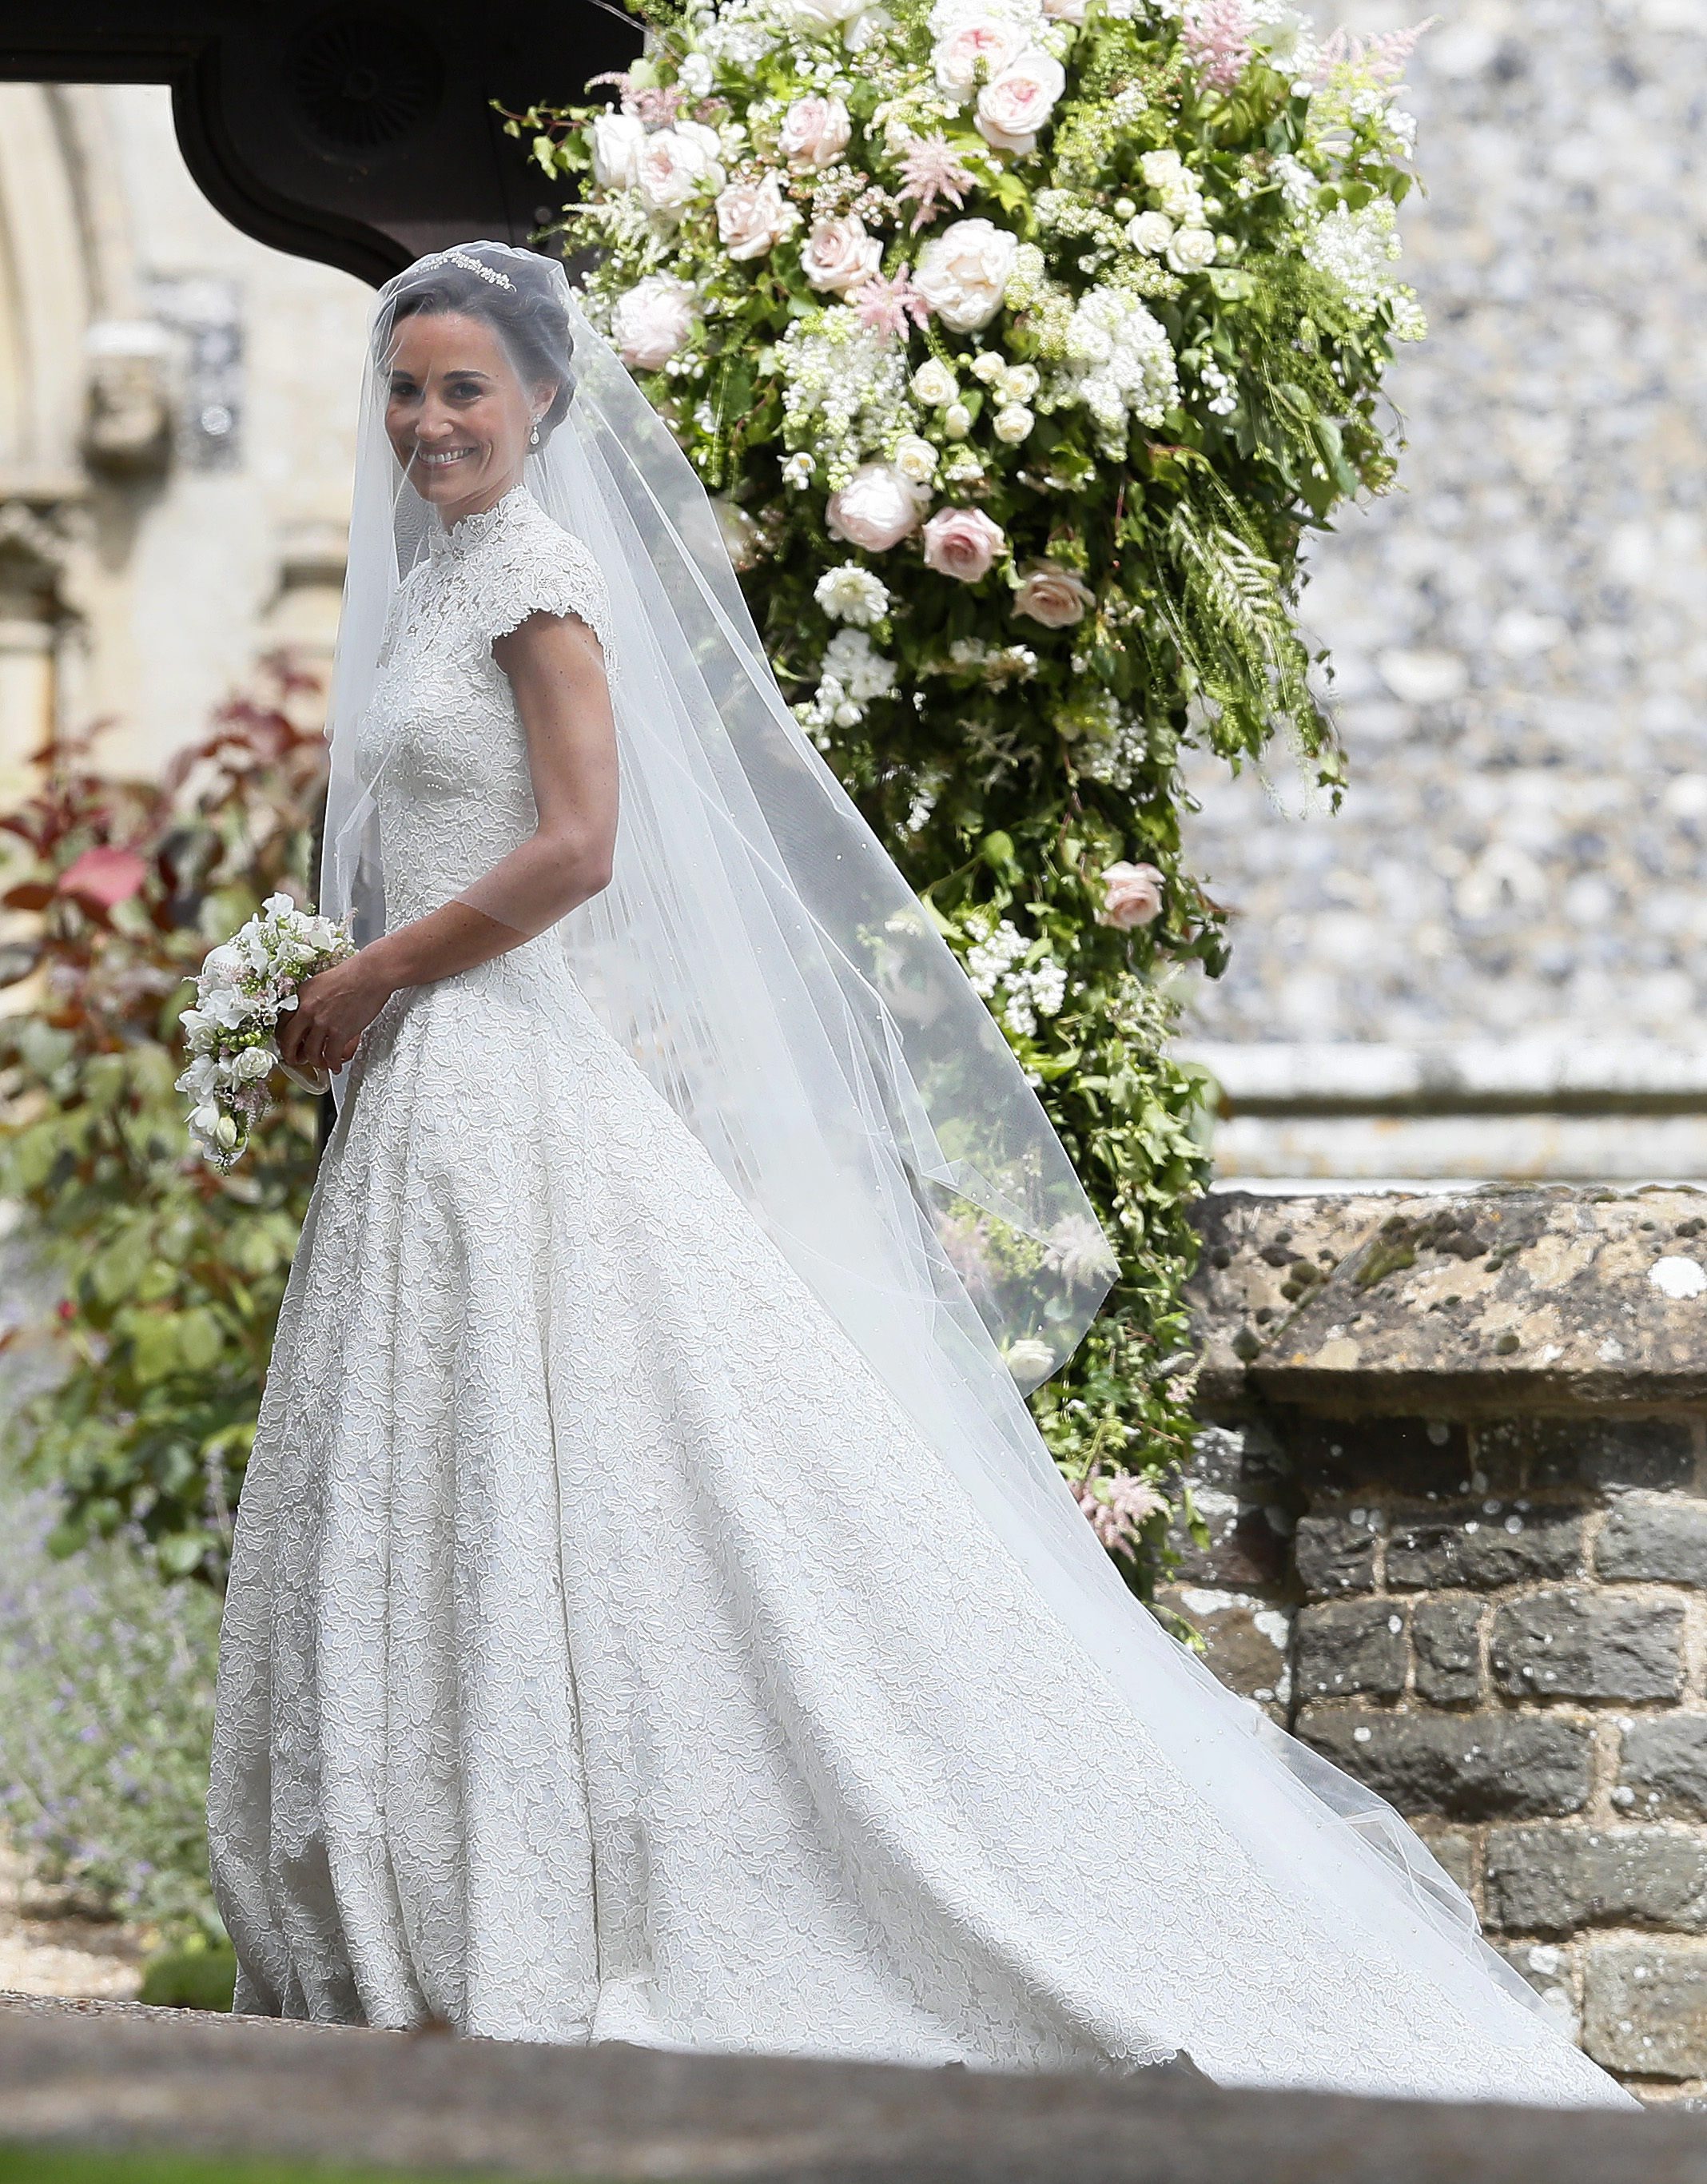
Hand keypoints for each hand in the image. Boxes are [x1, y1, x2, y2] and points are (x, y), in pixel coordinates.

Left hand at [276, 953, 393, 1077]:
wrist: (370, 974)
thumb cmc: (353, 974)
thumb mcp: (321, 983)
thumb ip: (311, 999)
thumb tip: (310, 1014)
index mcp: (300, 996)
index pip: (283, 1022)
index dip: (285, 1037)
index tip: (289, 1043)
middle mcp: (307, 1010)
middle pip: (289, 1041)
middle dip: (291, 1055)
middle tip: (296, 1060)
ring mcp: (322, 1023)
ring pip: (310, 1052)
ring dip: (315, 1061)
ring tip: (320, 1063)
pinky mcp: (339, 1033)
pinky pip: (331, 1056)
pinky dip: (333, 1064)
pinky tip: (336, 1065)